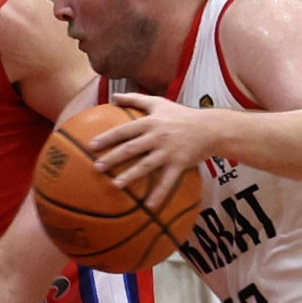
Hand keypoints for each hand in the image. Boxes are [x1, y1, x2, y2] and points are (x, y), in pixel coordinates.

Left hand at [89, 92, 212, 208]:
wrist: (209, 128)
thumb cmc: (182, 115)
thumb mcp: (159, 103)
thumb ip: (135, 99)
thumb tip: (113, 96)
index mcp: (150, 122)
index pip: (125, 130)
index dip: (108, 137)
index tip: (92, 146)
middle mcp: (158, 136)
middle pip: (131, 148)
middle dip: (113, 158)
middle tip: (97, 167)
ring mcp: (168, 152)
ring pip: (147, 165)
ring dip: (131, 175)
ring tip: (116, 185)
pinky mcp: (180, 164)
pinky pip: (168, 181)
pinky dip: (159, 194)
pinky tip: (149, 206)